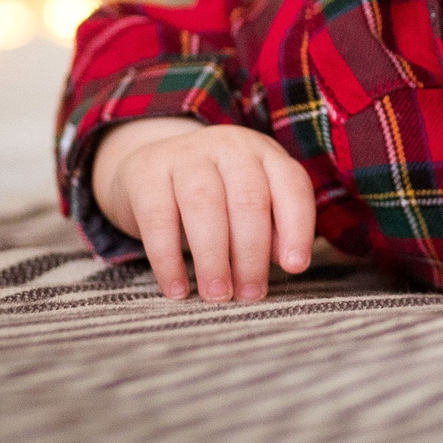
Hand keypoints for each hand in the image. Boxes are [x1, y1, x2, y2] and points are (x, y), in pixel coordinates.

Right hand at [93, 118, 315, 301]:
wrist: (148, 168)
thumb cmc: (215, 196)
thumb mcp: (249, 205)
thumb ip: (274, 230)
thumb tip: (289, 261)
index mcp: (264, 154)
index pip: (291, 184)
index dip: (297, 227)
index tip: (295, 267)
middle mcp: (229, 147)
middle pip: (248, 199)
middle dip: (252, 253)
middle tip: (250, 295)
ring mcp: (185, 155)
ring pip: (204, 204)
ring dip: (214, 257)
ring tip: (217, 295)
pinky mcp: (146, 173)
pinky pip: (158, 218)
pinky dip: (168, 259)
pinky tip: (177, 289)